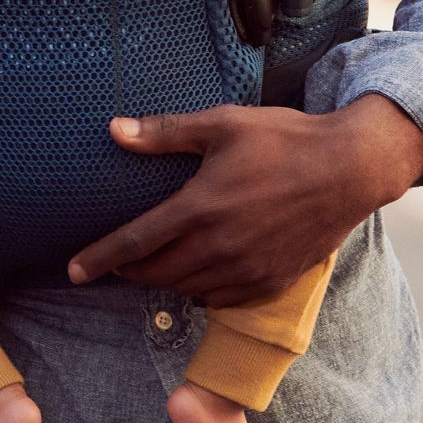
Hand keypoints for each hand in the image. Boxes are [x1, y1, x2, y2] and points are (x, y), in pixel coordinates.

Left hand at [67, 96, 422, 306]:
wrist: (349, 169)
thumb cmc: (284, 140)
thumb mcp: (222, 124)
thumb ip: (165, 133)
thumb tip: (114, 131)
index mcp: (201, 207)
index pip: (134, 243)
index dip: (99, 259)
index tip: (72, 271)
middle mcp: (220, 246)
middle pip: (156, 273)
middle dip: (130, 272)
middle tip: (118, 263)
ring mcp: (247, 269)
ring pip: (186, 289)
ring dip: (165, 280)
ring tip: (155, 265)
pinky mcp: (270, 283)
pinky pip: (221, 298)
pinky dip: (201, 289)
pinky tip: (199, 273)